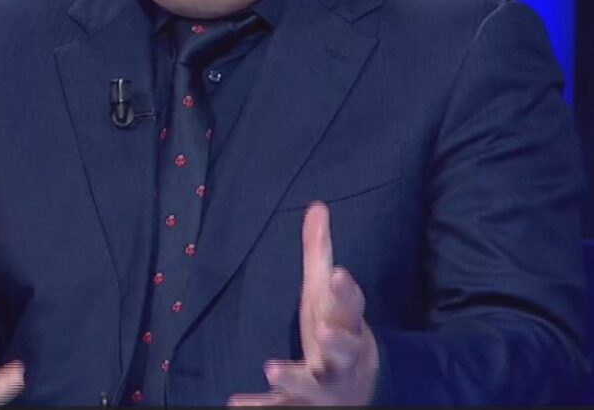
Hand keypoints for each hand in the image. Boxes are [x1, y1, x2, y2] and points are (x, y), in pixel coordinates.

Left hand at [228, 202, 378, 405]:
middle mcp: (342, 359)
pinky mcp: (303, 404)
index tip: (340, 272)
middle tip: (323, 332)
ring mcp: (325, 386)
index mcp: (348, 326)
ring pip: (314, 384)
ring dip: (294, 376)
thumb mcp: (326, 294)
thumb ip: (320, 252)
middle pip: (345, 350)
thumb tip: (316, 205)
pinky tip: (236, 403)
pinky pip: (283, 407)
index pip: (351, 307)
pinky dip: (262, 406)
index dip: (347, 291)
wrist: (357, 390)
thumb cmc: (335, 332)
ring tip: (270, 366)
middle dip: (337, 342)